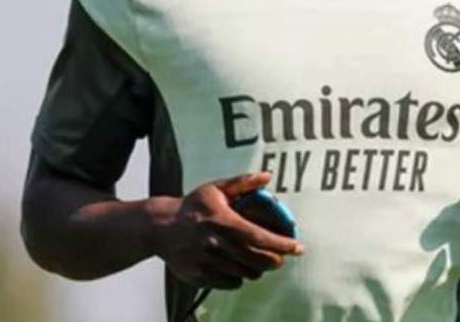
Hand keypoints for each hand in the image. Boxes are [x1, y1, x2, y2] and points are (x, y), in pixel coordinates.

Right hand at [151, 172, 304, 289]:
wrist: (160, 228)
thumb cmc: (192, 207)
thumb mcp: (216, 189)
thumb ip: (243, 183)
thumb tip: (268, 176)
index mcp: (223, 221)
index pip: (260, 237)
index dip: (282, 244)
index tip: (298, 247)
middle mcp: (216, 244)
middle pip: (257, 260)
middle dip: (275, 260)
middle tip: (280, 256)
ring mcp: (208, 262)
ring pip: (246, 273)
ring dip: (258, 268)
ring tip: (258, 260)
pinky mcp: (200, 276)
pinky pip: (231, 283)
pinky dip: (239, 277)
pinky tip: (238, 266)